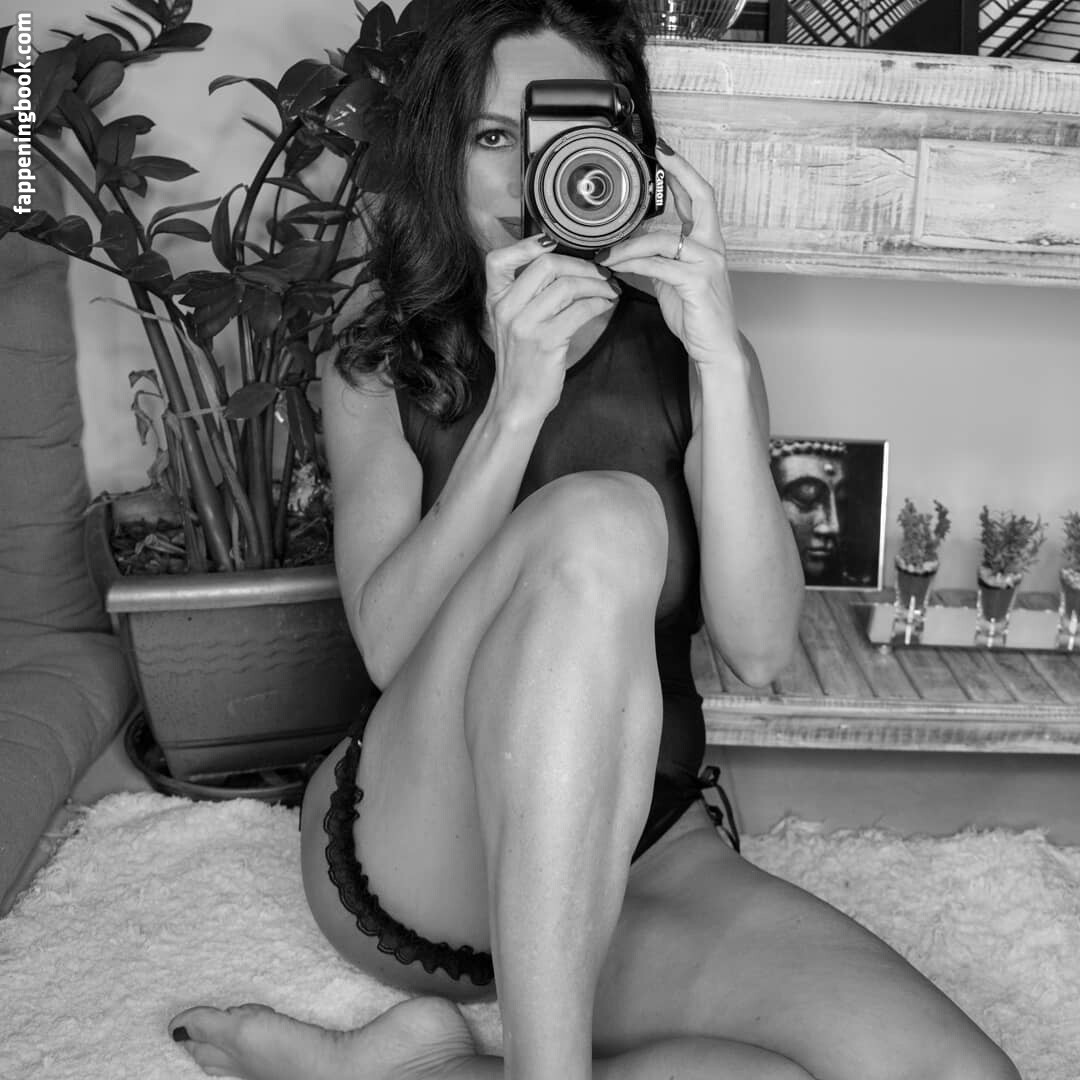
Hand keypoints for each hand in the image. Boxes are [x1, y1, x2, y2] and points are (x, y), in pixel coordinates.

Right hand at [484, 235, 618, 423]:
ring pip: (567, 287)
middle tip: (599, 272)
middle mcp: (506, 310)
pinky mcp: (546, 342)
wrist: (517, 402)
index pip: (499, 259)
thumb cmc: (522, 363)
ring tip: (609, 289)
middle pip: (546, 266)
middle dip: (580, 265)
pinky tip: (605, 304)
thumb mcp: (512, 324)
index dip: (528, 245)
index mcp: (495, 301)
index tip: (556, 244)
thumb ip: (527, 296)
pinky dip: (598, 303)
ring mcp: (525, 326)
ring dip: (596, 284)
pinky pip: (579, 310)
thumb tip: (564, 266)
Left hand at [598, 141, 738, 368]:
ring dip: (628, 244)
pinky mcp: (697, 282)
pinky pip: (657, 265)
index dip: (683, 171)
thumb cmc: (696, 314)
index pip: (700, 197)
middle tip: (654, 157)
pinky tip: (615, 267)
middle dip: (678, 173)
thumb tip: (631, 246)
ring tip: (605, 252)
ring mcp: (708, 262)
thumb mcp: (673, 280)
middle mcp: (712, 247)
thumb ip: (658, 259)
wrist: (714, 347)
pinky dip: (633, 265)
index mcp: (708, 242)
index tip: (664, 150)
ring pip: (661, 239)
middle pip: (701, 198)